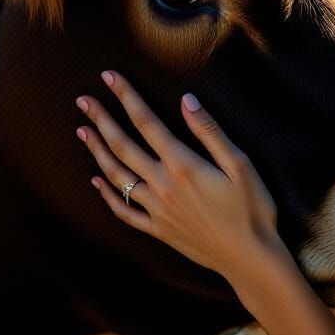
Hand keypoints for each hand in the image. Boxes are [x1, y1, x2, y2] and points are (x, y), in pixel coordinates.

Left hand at [74, 69, 285, 279]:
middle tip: (83, 100)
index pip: (146, 122)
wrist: (249, 257)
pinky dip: (107, 194)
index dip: (126, 97)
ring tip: (82, 131)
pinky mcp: (158, 229)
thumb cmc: (252, 210)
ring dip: (97, 151)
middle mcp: (162, 186)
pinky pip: (124, 210)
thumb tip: (186, 101)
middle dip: (102, 120)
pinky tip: (97, 181)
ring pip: (117, 175)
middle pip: (123, 146)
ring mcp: (156, 209)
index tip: (109, 77)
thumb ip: (210, 132)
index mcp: (183, 165)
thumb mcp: (241, 165)